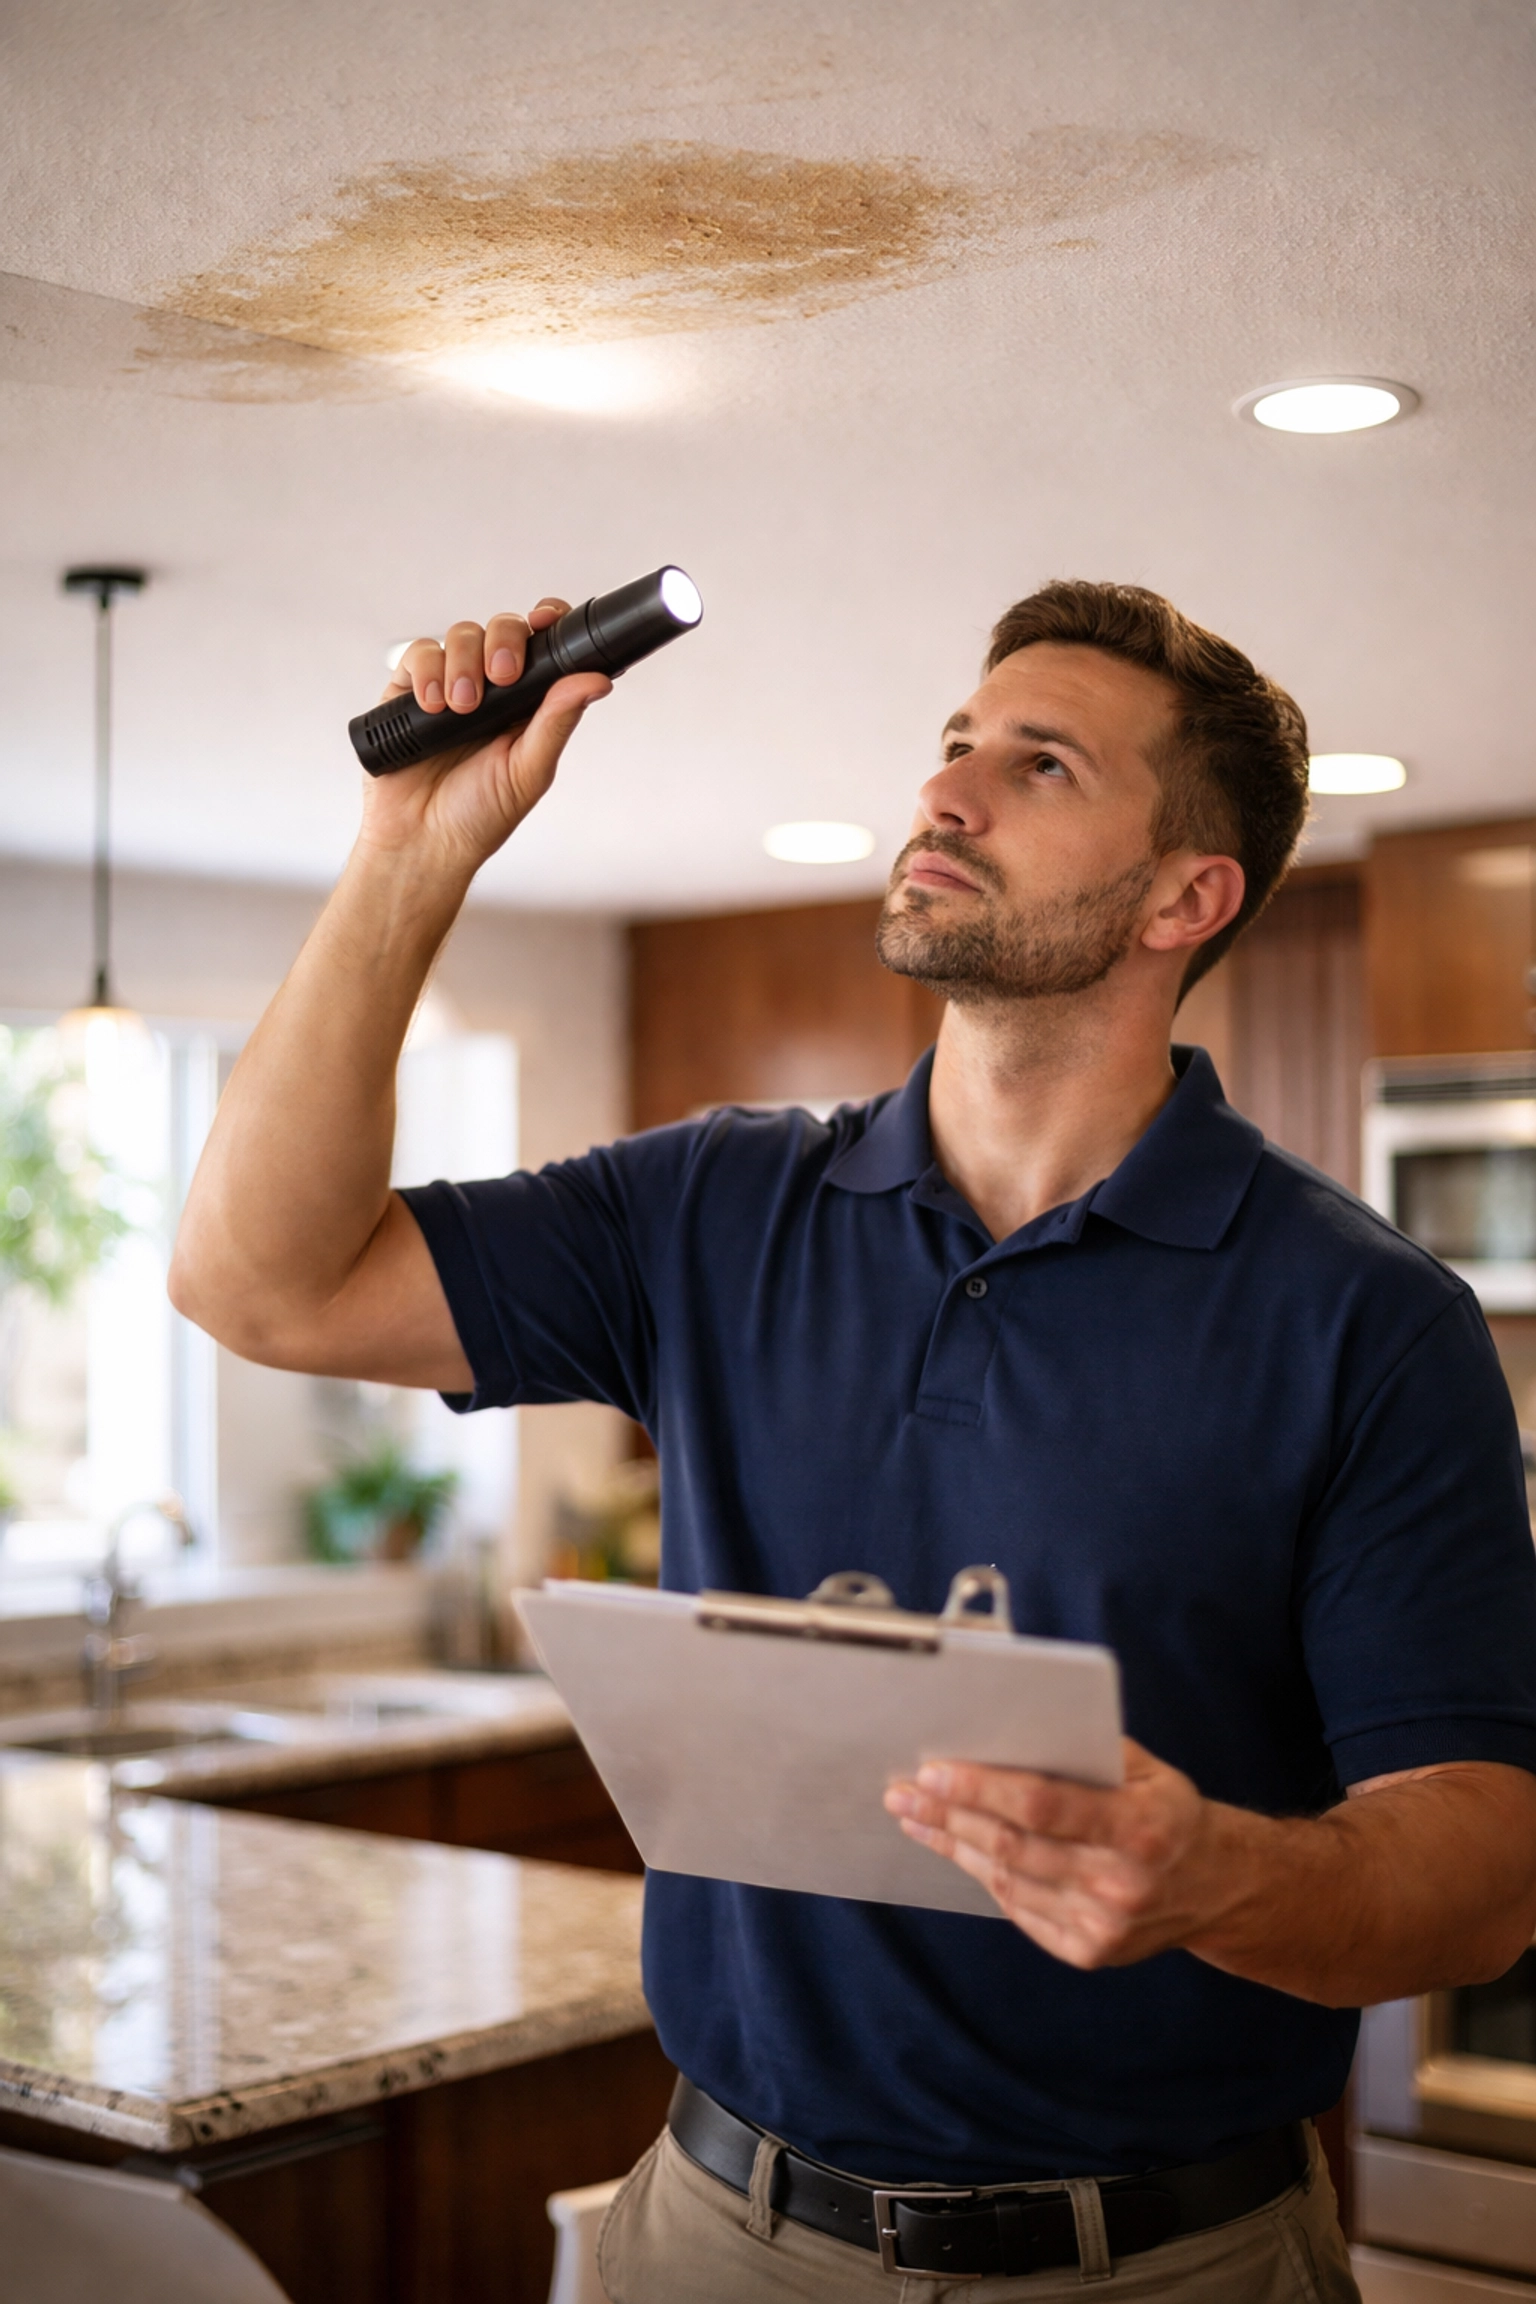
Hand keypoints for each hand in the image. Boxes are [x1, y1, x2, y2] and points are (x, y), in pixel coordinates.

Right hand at [356, 601, 610, 884]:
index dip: (547, 621)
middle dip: (504, 642)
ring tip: (461, 708)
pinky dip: (427, 671)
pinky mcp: (409, 691)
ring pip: (462, 635)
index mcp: (528, 703)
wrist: (422, 842)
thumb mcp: (529, 771)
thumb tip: (597, 681)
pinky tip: (433, 704)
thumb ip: (557, 721)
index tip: (546, 621)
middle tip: (502, 675)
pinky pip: (419, 655)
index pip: (544, 644)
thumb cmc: (480, 816)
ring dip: (464, 664)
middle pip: (502, 628)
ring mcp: (450, 684)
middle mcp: (491, 688)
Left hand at [883, 1739, 1232, 1968]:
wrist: (1216, 1888)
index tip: (933, 1769)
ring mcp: (1104, 1924)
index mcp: (1139, 1826)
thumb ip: (1085, 1751)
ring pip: (1007, 1880)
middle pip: (1013, 1845)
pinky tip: (957, 1849)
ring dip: (954, 1845)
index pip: (1041, 1804)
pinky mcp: (1089, 1951)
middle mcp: (1121, 1881)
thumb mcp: (1145, 1769)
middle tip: (902, 1791)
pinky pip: (1020, 1909)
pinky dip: (984, 1876)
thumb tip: (1005, 1730)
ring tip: (915, 1817)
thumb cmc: (1168, 1813)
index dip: (981, 1787)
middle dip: (948, 1814)